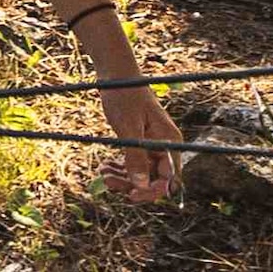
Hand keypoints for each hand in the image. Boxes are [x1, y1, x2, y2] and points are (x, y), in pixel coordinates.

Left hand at [100, 75, 183, 205]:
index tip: (131, 196)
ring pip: (141, 174)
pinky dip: (119, 169)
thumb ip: (135, 157)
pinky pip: (133, 165)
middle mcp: (164, 146)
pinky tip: (104, 167)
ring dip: (123, 178)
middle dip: (132, 185)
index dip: (152, 191)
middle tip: (107, 181)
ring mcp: (152, 146)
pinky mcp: (140, 143)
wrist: (116, 76)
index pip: (169, 179)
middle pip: (154, 179)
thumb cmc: (124, 97)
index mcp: (170, 142)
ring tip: (102, 173)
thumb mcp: (128, 128)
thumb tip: (141, 186)